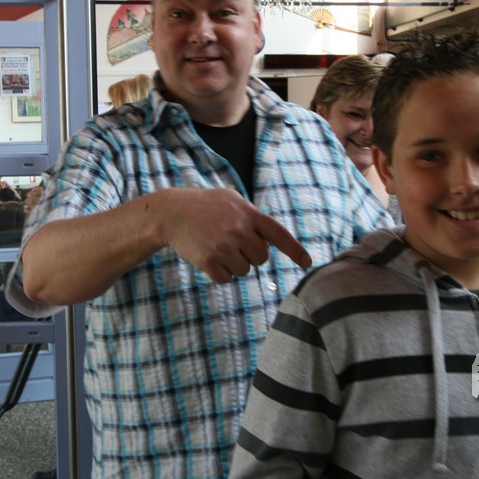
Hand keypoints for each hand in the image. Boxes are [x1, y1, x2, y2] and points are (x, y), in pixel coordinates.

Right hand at [156, 188, 311, 283]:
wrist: (171, 213)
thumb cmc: (203, 205)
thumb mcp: (230, 199)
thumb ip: (251, 215)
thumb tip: (268, 238)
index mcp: (248, 214)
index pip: (279, 234)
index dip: (295, 250)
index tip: (307, 262)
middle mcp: (239, 230)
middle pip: (261, 259)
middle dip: (250, 255)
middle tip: (232, 243)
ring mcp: (224, 247)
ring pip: (244, 271)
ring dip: (233, 264)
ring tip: (217, 247)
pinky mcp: (209, 262)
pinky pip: (226, 279)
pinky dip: (219, 273)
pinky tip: (208, 257)